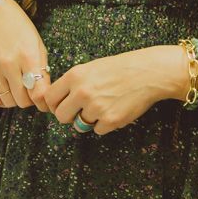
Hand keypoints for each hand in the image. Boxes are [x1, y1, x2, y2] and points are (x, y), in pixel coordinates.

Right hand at [0, 0, 48, 107]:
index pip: (38, 93)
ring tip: (20, 89)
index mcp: (28, 56)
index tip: (46, 103)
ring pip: (9, 102)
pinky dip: (3, 100)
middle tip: (32, 93)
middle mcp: (9, 64)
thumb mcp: (38, 45)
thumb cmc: (21, 29)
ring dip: (17, 100)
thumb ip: (42, 70)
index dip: (44, 103)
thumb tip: (44, 95)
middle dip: (31, 100)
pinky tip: (7, 90)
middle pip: (23, 101)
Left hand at [40, 44, 189, 135]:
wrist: (148, 72)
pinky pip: (98, 130)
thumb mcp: (91, 68)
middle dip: (69, 116)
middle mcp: (82, 92)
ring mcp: (96, 107)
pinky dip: (105, 124)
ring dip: (89, 120)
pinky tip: (115, 109)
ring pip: (80, 125)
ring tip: (104, 105)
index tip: (60, 106)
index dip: (54, 105)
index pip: (49, 98)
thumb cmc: (120, 68)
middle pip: (61, 116)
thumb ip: (73, 83)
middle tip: (80, 111)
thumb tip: (58, 101)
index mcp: (75, 76)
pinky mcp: (110, 120)